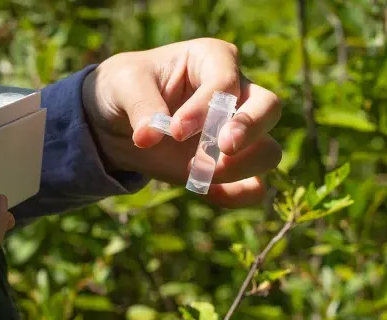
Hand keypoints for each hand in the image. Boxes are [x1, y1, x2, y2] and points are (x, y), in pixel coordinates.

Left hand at [83, 38, 283, 207]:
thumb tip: (149, 137)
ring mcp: (237, 132)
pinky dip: (237, 195)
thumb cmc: (126, 88)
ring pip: (268, 150)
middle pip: (269, 107)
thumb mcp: (123, 85)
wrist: (118, 123)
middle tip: (223, 147)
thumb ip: (140, 105)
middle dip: (250, 129)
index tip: (175, 131)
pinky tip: (205, 191)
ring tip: (198, 172)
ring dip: (241, 166)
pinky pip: (253, 186)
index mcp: (212, 59)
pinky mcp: (229, 167)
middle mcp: (236, 92)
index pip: (225, 81)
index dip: (207, 107)